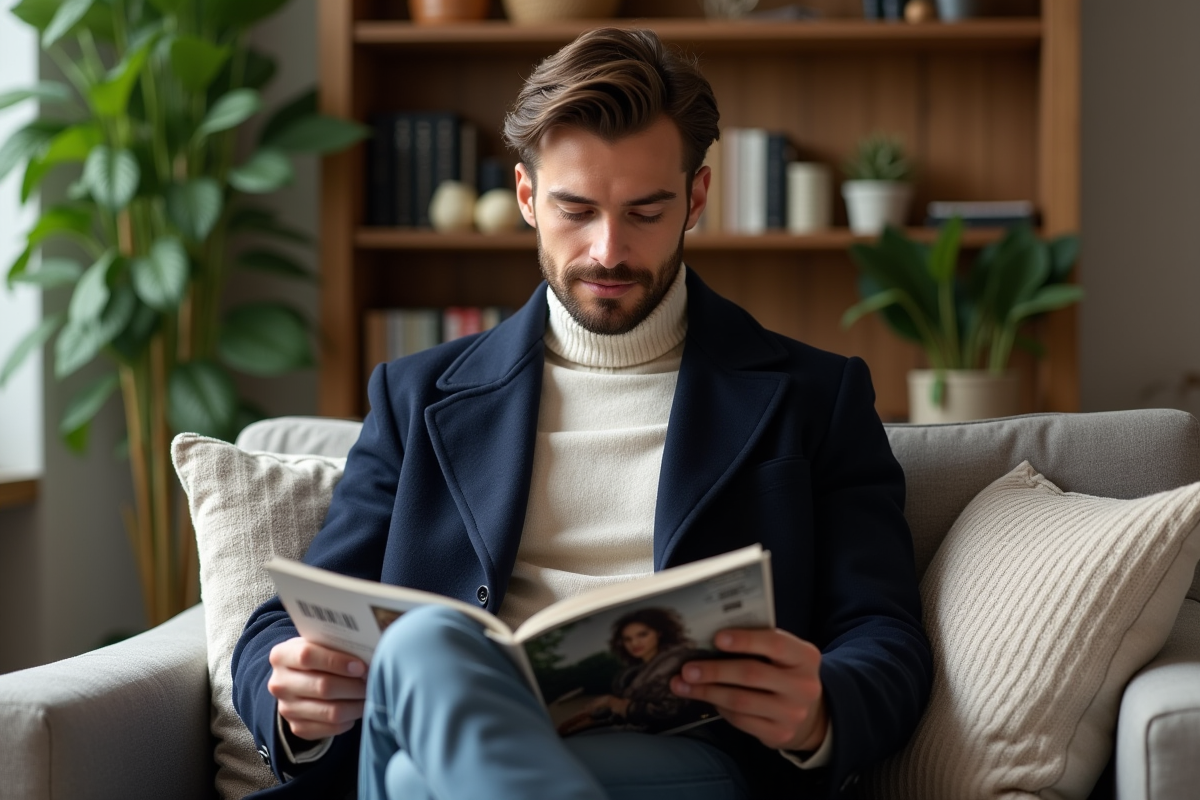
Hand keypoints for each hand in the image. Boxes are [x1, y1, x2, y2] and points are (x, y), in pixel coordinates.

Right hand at [267, 637, 367, 739]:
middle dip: (354, 685)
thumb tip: (369, 654)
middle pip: (323, 687)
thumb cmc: (318, 655)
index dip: (337, 661)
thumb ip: (338, 644)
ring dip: (356, 704)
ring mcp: (287, 708)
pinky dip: (349, 719)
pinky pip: (331, 728)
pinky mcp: (297, 728)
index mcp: (282, 655)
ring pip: (331, 712)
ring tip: (369, 695)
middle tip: (372, 681)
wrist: (299, 679)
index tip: (360, 666)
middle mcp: (279, 683)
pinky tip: (356, 707)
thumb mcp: (321, 643)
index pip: (307, 656)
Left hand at [670, 628, 825, 751]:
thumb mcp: (782, 655)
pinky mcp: (779, 734)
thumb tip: (710, 639)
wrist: (808, 713)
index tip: (717, 638)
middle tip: (687, 669)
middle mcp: (803, 686)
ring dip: (708, 692)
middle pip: (752, 674)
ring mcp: (793, 713)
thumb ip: (758, 644)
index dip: (745, 640)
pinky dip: (719, 708)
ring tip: (683, 685)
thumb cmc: (784, 672)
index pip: (775, 643)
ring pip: (741, 701)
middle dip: (715, 671)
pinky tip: (706, 699)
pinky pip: (740, 720)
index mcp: (805, 657)